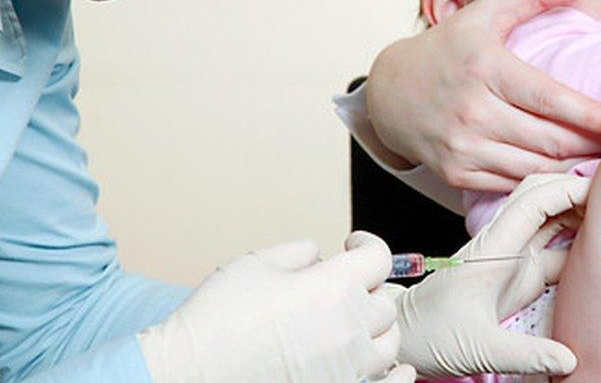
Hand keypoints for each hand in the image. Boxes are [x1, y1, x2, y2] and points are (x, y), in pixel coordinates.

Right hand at [138, 233, 414, 382]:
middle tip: (339, 290)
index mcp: (332, 287)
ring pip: (388, 344)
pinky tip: (397, 370)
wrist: (188, 374)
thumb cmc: (216, 319)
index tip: (351, 245)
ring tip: (353, 325)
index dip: (366, 245)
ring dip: (375, 330)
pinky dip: (396, 377)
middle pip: (383, 301)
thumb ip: (296, 253)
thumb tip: (319, 255)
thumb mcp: (253, 265)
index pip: (378, 258)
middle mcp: (348, 327)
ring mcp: (346, 368)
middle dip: (364, 289)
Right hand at [367, 0, 600, 190]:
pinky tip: (566, 172)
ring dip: (574, 167)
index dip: (590, 116)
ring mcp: (462, 146)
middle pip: (550, 140)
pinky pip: (513, 184)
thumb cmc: (448, 48)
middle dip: (592, 145)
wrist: (389, 91)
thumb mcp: (487, 11)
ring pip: (536, 168)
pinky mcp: (457, 172)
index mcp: (485, 67)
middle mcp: (472, 110)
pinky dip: (544, 181)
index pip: (549, 99)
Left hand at [390, 174, 588, 378]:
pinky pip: (557, 249)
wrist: (406, 337)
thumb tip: (570, 358)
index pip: (533, 201)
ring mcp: (514, 257)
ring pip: (552, 220)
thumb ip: (525, 354)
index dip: (569, 188)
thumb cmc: (432, 335)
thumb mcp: (479, 347)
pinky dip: (579, 244)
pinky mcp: (521, 274)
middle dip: (579, 190)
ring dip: (581, 214)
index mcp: (494, 248)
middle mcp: (506, 244)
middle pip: (545, 197)